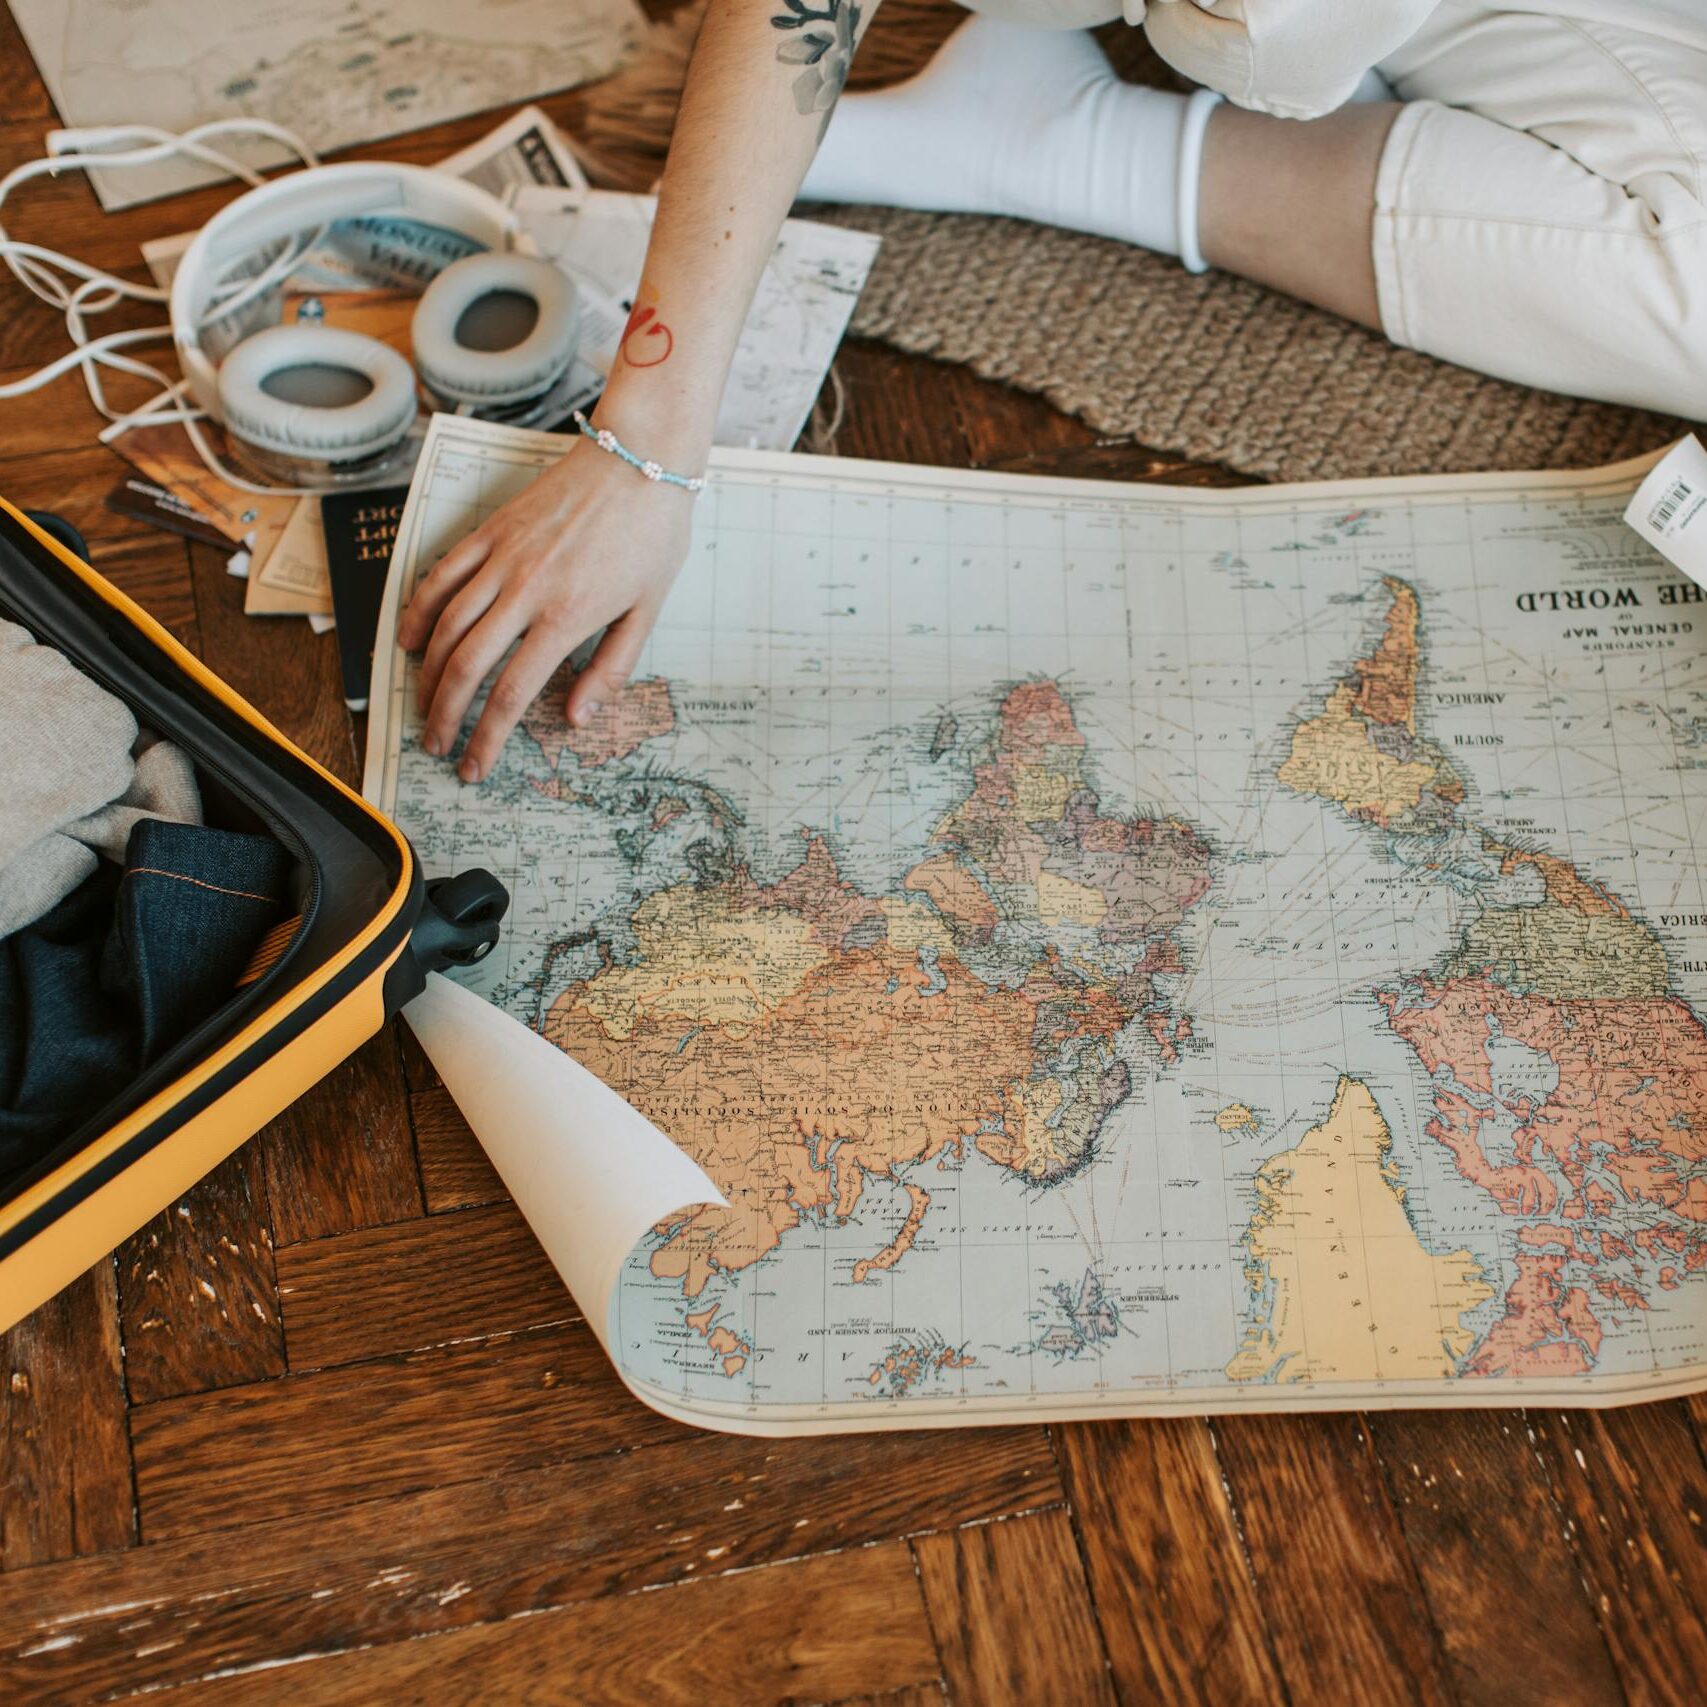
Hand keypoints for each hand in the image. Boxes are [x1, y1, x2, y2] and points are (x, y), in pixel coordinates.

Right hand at [397, 436, 695, 782]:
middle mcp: (526, 590)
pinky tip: (410, 640)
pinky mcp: (490, 530)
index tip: (473, 765)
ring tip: (423, 705)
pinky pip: (441, 575)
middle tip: (436, 744)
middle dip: (444, 714)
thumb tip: (577, 719)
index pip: (512, 692)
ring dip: (427, 674)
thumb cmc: (652, 534)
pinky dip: (419, 611)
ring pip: (446, 625)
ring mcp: (502, 557)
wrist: (639, 457)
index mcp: (568, 616)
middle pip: (466, 666)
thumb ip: (610, 669)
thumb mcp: (648, 610)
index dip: (487, 737)